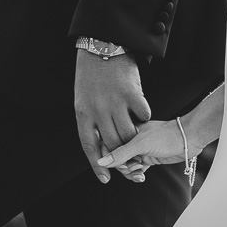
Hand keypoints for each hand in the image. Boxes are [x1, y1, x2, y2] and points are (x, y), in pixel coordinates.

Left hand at [72, 50, 150, 182]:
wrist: (102, 46)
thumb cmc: (92, 75)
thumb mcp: (83, 98)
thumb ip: (91, 120)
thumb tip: (100, 143)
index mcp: (82, 112)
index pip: (89, 146)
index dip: (97, 165)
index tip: (105, 179)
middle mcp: (98, 110)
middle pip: (112, 143)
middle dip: (121, 155)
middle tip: (129, 159)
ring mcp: (115, 102)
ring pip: (128, 134)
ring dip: (134, 140)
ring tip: (139, 139)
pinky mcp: (131, 93)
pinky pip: (142, 114)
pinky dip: (144, 117)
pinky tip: (142, 115)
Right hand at [97, 118, 184, 181]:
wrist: (188, 139)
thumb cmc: (166, 136)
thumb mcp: (141, 144)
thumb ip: (120, 153)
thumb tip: (101, 162)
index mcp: (125, 130)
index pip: (107, 145)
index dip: (108, 157)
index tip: (115, 166)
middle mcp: (130, 139)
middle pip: (115, 158)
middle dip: (123, 167)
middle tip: (133, 167)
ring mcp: (138, 149)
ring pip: (125, 165)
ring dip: (130, 172)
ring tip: (139, 173)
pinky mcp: (147, 157)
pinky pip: (135, 169)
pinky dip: (137, 175)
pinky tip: (141, 177)